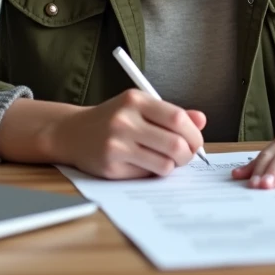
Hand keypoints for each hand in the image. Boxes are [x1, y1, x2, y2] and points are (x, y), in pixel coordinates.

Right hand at [49, 89, 206, 179]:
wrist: (73, 132)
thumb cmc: (113, 119)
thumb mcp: (139, 107)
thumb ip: (170, 113)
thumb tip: (201, 120)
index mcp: (135, 100)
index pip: (177, 118)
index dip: (194, 134)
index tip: (196, 141)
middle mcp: (124, 120)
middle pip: (175, 144)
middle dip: (188, 154)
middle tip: (185, 155)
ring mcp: (116, 144)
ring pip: (164, 164)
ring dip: (172, 166)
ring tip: (165, 159)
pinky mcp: (111, 167)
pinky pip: (146, 175)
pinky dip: (152, 172)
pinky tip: (143, 163)